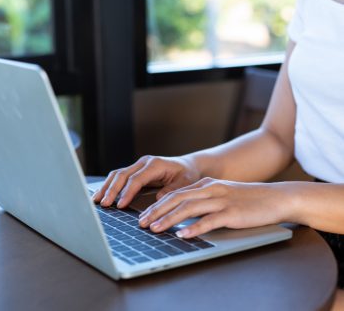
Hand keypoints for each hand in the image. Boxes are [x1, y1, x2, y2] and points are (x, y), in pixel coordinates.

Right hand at [92, 155, 200, 207]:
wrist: (188, 166)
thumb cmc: (187, 176)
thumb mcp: (185, 183)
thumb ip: (172, 190)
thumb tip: (158, 200)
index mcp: (155, 165)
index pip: (136, 179)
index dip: (127, 192)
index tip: (120, 205)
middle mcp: (143, 162)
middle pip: (122, 175)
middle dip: (111, 190)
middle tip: (104, 204)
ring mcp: (137, 165)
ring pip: (117, 174)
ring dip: (106, 187)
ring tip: (96, 201)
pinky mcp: (134, 170)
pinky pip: (118, 177)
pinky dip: (109, 185)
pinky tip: (102, 195)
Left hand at [138, 177, 298, 237]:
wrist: (278, 198)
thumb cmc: (250, 200)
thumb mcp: (223, 195)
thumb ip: (204, 201)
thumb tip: (183, 216)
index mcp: (207, 185)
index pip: (175, 194)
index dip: (157, 205)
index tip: (144, 216)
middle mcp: (211, 189)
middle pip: (177, 199)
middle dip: (156, 211)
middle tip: (141, 223)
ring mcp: (222, 200)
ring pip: (189, 208)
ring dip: (169, 219)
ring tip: (155, 229)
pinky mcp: (233, 212)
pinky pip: (209, 221)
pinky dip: (194, 228)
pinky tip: (182, 235)